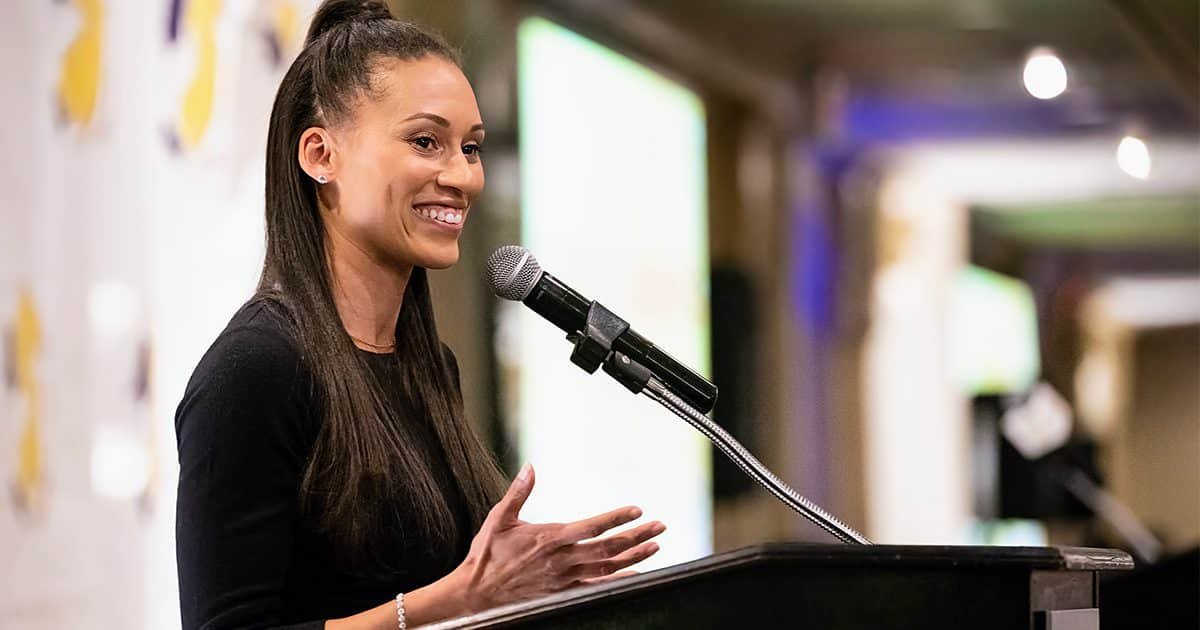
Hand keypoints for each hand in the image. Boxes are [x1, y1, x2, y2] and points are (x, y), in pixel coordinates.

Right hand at [450, 464, 665, 612]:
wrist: (477, 593)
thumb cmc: (488, 555)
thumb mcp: (500, 518)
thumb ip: (519, 492)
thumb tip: (530, 467)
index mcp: (549, 538)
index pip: (591, 527)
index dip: (616, 518)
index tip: (637, 510)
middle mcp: (562, 560)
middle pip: (607, 548)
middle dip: (636, 537)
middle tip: (659, 527)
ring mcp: (565, 579)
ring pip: (608, 569)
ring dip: (634, 557)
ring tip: (655, 546)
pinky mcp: (563, 593)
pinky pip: (597, 588)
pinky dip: (619, 581)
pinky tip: (636, 575)